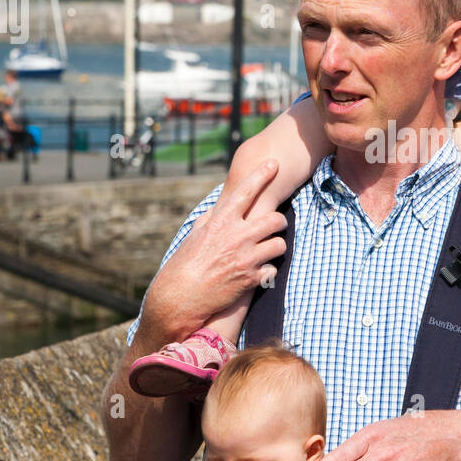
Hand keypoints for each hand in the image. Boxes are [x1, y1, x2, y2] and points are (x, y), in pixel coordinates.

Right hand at [142, 161, 286, 338]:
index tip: (274, 163)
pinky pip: (273, 269)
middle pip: (275, 219)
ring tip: (268, 249)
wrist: (180, 297)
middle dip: (279, 221)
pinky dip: (268, 270)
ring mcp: (246, 258)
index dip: (262, 174)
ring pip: (280, 244)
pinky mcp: (251, 279)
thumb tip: (218, 209)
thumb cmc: (184, 264)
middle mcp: (236, 237)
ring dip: (276, 246)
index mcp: (221, 222)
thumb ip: (210, 220)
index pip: (247, 192)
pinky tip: (259, 272)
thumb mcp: (194, 236)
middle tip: (275, 225)